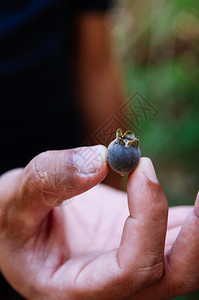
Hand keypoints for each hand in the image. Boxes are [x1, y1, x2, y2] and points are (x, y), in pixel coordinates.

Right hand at [0, 146, 196, 299]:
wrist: (23, 220)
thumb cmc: (11, 217)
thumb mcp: (14, 199)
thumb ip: (49, 179)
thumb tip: (99, 160)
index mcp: (75, 289)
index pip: (130, 271)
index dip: (147, 220)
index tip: (142, 168)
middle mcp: (109, 286)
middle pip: (173, 278)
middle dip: (197, 238)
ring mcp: (127, 265)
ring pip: (183, 263)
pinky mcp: (136, 242)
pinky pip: (174, 238)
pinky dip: (190, 219)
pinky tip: (196, 197)